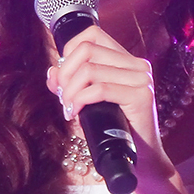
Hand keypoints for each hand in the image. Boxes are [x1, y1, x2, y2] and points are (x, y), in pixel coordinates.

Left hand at [45, 26, 169, 178]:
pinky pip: (100, 89)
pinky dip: (81, 99)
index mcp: (127, 60)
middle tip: (63, 96)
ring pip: (90, 69)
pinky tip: (76, 112)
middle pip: (86, 49)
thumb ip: (70, 84)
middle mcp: (137, 65)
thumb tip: (52, 72)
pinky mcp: (141, 96)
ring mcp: (142, 79)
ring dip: (71, 90)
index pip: (92, 34)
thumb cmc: (114, 130)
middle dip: (65, 73)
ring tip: (69, 107)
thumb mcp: (87, 103)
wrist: (141, 159)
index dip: (69, 51)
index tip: (63, 77)